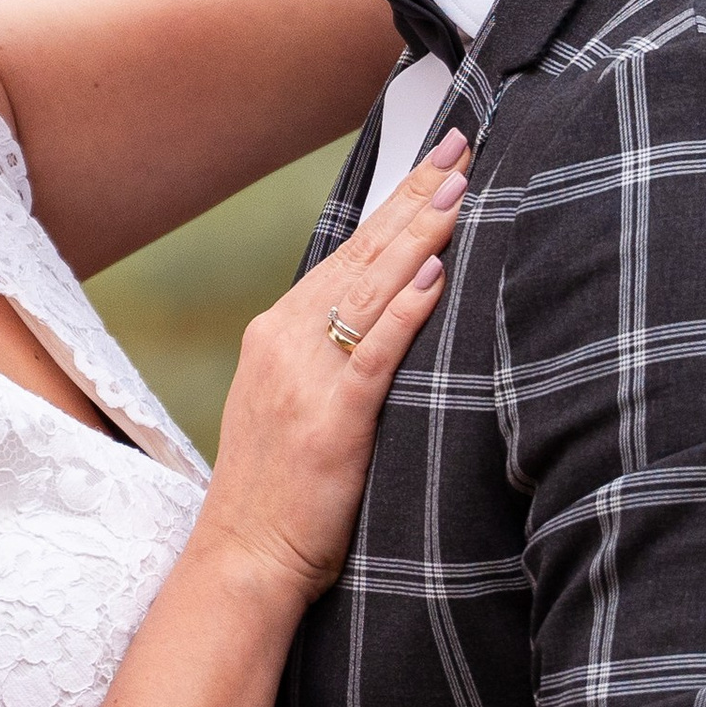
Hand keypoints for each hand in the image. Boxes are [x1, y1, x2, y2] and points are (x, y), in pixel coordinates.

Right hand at [193, 133, 464, 601]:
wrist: (244, 559)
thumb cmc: (281, 493)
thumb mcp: (296, 405)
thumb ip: (334, 357)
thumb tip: (391, 315)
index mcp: (278, 334)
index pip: (349, 253)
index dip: (396, 205)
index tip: (437, 162)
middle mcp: (285, 341)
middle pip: (362, 254)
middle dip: (415, 197)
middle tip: (461, 147)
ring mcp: (304, 377)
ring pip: (370, 288)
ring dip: (420, 234)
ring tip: (461, 188)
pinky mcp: (329, 419)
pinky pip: (374, 352)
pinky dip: (406, 309)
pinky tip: (435, 274)